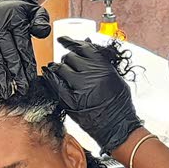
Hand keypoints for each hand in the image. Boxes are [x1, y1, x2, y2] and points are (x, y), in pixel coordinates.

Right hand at [0, 0, 51, 94]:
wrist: (0, 1)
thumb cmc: (20, 11)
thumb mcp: (35, 11)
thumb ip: (41, 22)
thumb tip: (42, 32)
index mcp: (14, 19)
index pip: (22, 45)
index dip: (27, 63)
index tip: (31, 79)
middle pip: (8, 53)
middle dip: (15, 74)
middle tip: (21, 89)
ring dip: (0, 75)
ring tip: (7, 91)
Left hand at [40, 37, 142, 152]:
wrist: (118, 127)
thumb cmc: (120, 104)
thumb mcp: (116, 78)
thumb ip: (102, 62)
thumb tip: (88, 45)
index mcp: (103, 66)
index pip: (82, 47)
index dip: (71, 42)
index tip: (64, 40)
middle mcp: (91, 74)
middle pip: (70, 57)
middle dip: (68, 60)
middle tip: (69, 65)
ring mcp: (79, 87)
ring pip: (60, 68)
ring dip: (59, 68)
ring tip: (59, 71)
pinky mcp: (70, 101)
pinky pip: (54, 84)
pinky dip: (50, 78)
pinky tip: (49, 75)